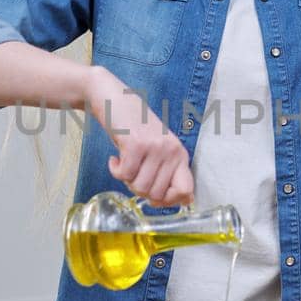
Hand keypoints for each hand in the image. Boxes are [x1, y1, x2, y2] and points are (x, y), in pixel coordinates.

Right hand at [85, 67, 193, 207]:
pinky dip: (115, 171)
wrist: (114, 98)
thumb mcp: (159, 148)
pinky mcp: (135, 145)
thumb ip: (170, 172)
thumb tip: (185, 202)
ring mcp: (155, 147)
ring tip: (125, 163)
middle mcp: (172, 151)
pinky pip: (124, 176)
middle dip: (139, 190)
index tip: (153, 196)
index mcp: (180, 154)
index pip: (186, 191)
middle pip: (157, 195)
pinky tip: (115, 158)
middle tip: (132, 173)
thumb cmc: (135, 127)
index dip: (168, 201)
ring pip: (139, 187)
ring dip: (126, 180)